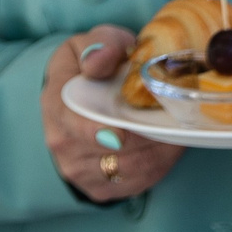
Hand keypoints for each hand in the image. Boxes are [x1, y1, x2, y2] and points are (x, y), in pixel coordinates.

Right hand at [44, 26, 184, 201]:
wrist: (80, 98)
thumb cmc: (93, 66)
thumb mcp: (92, 43)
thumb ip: (100, 47)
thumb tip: (99, 60)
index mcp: (56, 105)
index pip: (74, 125)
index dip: (96, 132)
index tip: (120, 134)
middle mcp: (62, 143)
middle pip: (112, 151)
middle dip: (147, 136)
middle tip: (174, 117)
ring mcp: (79, 170)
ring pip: (132, 168)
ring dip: (160, 149)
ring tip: (174, 125)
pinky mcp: (99, 188)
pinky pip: (139, 180)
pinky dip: (161, 162)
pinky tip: (167, 141)